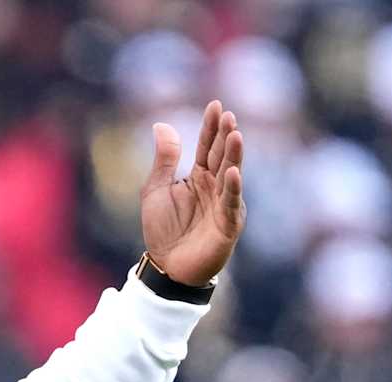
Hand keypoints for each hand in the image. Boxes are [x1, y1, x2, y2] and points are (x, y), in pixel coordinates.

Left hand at [140, 100, 245, 286]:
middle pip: (222, 157)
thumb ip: (164, 160)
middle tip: (228, 116)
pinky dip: (233, 189)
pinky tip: (233, 172)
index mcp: (199, 177)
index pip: (207, 147)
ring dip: (234, 156)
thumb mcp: (156, 190)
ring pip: (231, 175)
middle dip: (226, 136)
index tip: (215, 105)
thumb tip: (161, 125)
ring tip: (235, 134)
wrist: (166, 266)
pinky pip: (231, 204)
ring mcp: (224, 204)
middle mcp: (215, 187)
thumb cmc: (163, 230)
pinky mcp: (228, 224)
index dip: (211, 127)